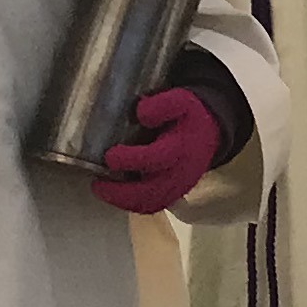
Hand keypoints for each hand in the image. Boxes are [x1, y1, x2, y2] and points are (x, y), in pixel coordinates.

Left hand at [91, 87, 223, 214]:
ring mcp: (179, 186)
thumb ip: (164, 104)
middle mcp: (181, 172)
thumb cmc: (189, 116)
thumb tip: (141, 113)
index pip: (157, 158)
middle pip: (152, 190)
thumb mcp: (181, 100)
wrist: (209, 131)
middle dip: (121, 192)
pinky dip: (133, 205)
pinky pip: (154, 206)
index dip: (132, 160)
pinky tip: (117, 197)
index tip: (110, 156)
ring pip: (151, 203)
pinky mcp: (175, 193)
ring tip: (103, 191)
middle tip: (97, 185)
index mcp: (182, 147)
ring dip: (124, 202)